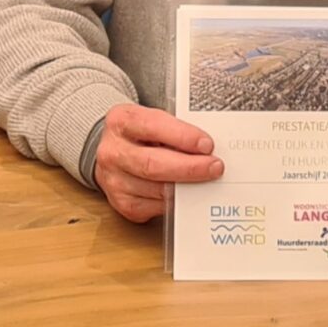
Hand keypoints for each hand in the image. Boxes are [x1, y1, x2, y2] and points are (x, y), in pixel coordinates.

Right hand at [92, 103, 221, 223]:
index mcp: (121, 121)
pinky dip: (177, 201)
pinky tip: (188, 192)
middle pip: (153, 164)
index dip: (182, 136)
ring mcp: (115, 180)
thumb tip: (206, 146)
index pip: (153, 127)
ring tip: (208, 181)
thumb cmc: (139, 134)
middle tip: (215, 167)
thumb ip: (175, 129)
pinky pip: (156, 206)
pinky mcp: (123, 203)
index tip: (207, 144)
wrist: (113, 152)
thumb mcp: (152, 120)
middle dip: (189, 167)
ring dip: (187, 187)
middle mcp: (113, 151)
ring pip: (157, 189)